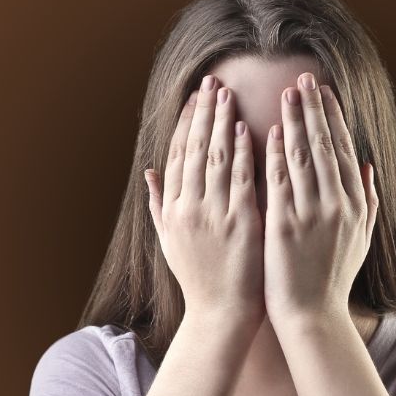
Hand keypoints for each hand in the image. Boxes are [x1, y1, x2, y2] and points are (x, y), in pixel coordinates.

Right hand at [145, 75, 265, 328]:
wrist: (220, 314)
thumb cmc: (199, 280)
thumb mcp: (170, 242)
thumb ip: (159, 205)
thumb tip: (148, 172)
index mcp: (173, 210)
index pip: (178, 154)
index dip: (188, 122)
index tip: (197, 96)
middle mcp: (188, 208)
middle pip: (195, 149)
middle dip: (204, 112)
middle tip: (214, 81)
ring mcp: (213, 215)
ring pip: (216, 158)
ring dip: (222, 122)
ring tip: (229, 93)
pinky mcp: (239, 224)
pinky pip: (241, 181)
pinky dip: (243, 153)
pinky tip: (246, 128)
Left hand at [263, 72, 378, 324]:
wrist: (312, 315)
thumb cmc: (333, 278)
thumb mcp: (361, 239)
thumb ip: (368, 200)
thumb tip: (368, 165)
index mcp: (356, 205)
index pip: (345, 150)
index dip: (333, 118)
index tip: (323, 92)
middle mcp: (338, 205)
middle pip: (326, 146)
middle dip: (314, 109)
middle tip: (304, 78)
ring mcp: (312, 215)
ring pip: (304, 157)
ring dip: (296, 121)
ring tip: (288, 93)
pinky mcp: (285, 227)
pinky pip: (280, 182)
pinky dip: (277, 154)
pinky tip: (272, 130)